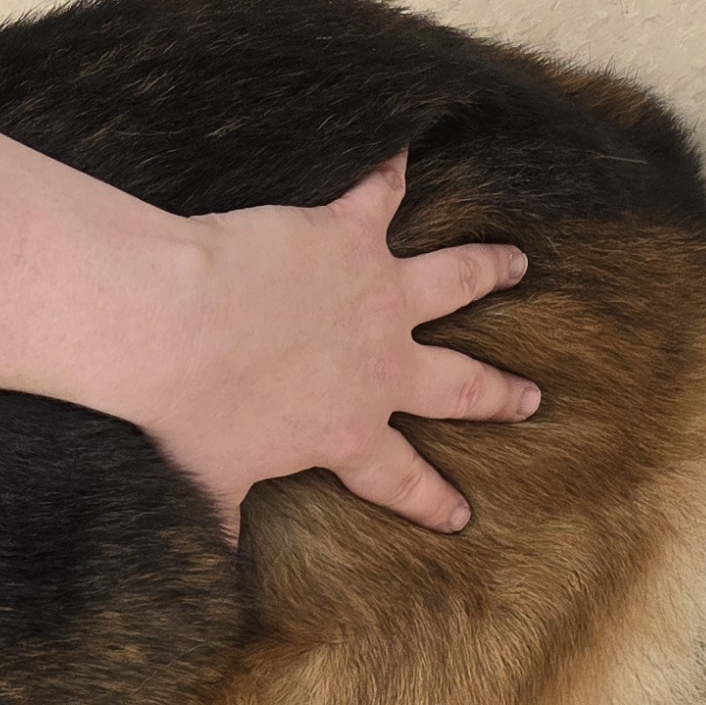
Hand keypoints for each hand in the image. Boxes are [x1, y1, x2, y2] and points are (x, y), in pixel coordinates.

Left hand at [148, 157, 538, 535]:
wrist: (174, 327)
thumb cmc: (187, 411)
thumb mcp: (211, 479)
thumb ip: (227, 518)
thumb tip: (223, 562)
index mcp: (345, 432)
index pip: (400, 476)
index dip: (433, 498)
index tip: (461, 515)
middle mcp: (377, 366)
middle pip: (455, 384)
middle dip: (497, 393)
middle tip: (531, 397)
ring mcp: (372, 295)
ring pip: (451, 281)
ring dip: (487, 270)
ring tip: (518, 263)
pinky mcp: (347, 235)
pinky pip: (380, 191)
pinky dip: (392, 167)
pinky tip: (407, 142)